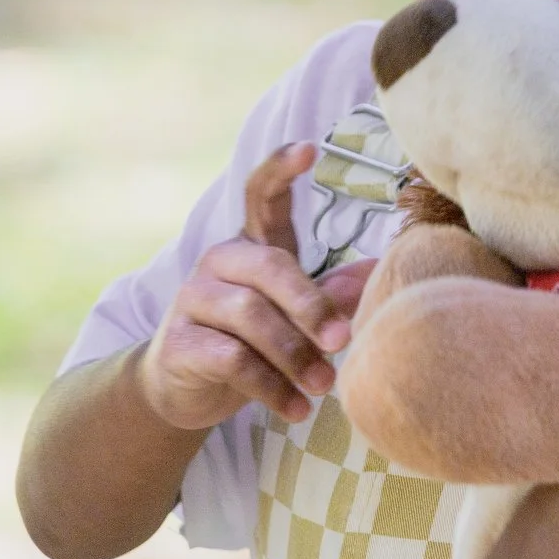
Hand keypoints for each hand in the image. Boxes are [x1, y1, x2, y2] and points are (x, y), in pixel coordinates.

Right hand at [133, 144, 377, 428]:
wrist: (183, 390)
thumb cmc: (250, 342)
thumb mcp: (291, 317)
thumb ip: (329, 293)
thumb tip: (379, 269)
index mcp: (250, 245)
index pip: (259, 195)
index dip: (281, 169)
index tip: (310, 148)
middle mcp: (218, 262)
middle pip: (269, 266)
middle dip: (311, 306)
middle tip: (343, 342)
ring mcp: (192, 300)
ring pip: (251, 317)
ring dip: (295, 356)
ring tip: (325, 387)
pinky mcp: (179, 344)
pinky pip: (232, 360)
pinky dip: (271, 388)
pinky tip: (296, 410)